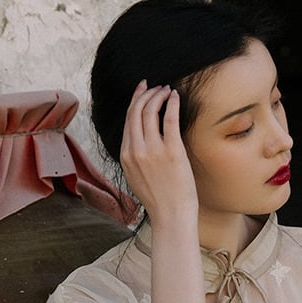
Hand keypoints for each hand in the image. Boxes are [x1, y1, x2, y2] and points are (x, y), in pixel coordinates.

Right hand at [120, 81, 197, 223]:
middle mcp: (136, 150)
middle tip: (156, 86)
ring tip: (167, 90)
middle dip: (145, 93)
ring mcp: (153, 150)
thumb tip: (141, 139)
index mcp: (125, 156)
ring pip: (150, 111)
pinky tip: (175, 96)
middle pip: (136, 111)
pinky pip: (169, 119)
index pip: (127, 120)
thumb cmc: (159, 199)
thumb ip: (135, 157)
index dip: (135, 101)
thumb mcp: (137, 177)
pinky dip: (172, 103)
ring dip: (158, 95)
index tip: (142, 91)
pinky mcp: (172, 151)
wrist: (171, 216)